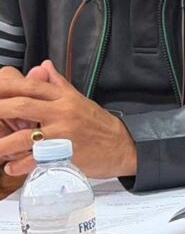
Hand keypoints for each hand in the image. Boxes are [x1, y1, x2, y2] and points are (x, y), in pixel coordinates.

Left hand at [0, 60, 136, 177]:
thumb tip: (43, 65)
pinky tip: (12, 167)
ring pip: (26, 137)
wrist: (122, 147)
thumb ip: (58, 84)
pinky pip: (37, 160)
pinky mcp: (66, 155)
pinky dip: (20, 165)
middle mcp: (63, 113)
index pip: (31, 86)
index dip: (7, 85)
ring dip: (3, 144)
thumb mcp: (79, 100)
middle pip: (23, 105)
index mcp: (64, 98)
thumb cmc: (99, 124)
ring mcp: (64, 135)